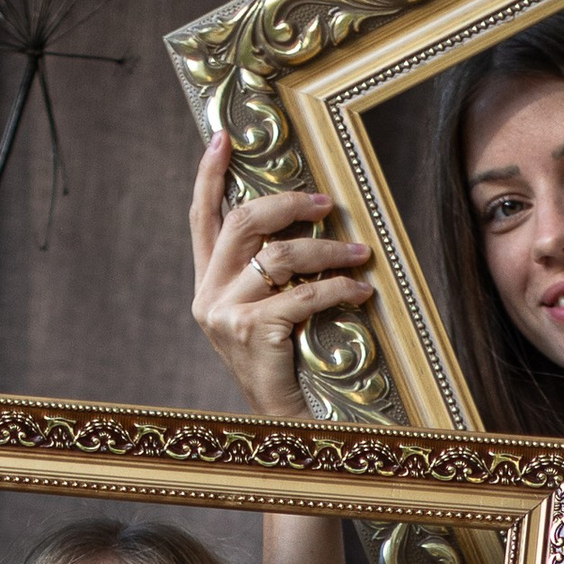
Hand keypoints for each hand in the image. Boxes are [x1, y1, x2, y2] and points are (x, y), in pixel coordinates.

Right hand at [189, 131, 376, 415]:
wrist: (281, 424)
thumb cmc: (282, 366)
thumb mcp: (265, 313)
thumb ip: (266, 273)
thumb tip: (302, 221)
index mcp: (207, 284)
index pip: (201, 217)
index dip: (209, 175)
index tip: (222, 138)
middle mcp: (208, 295)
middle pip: (243, 221)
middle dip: (289, 204)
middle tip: (326, 203)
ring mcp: (225, 314)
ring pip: (278, 255)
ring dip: (327, 249)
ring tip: (359, 251)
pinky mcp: (252, 332)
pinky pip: (304, 294)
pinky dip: (340, 288)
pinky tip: (362, 291)